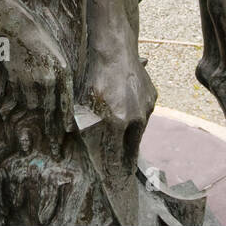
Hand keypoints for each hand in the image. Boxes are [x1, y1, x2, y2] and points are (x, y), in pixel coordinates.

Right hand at [6, 28, 74, 134]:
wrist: (19, 27)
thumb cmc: (41, 40)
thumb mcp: (57, 56)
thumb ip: (59, 76)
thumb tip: (60, 98)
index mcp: (61, 71)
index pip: (66, 100)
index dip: (66, 117)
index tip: (67, 129)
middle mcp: (47, 78)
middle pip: (48, 108)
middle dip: (50, 124)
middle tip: (52, 138)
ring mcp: (30, 79)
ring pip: (32, 103)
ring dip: (32, 102)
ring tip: (32, 94)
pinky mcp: (15, 78)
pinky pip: (18, 95)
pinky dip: (19, 94)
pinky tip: (19, 84)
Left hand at [83, 51, 155, 174]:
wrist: (114, 50)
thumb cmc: (96, 75)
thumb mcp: (86, 101)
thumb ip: (86, 124)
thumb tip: (74, 138)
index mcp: (118, 121)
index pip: (118, 153)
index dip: (116, 165)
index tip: (115, 174)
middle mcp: (136, 117)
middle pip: (133, 145)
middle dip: (127, 156)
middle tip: (124, 165)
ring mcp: (147, 106)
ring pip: (140, 128)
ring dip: (132, 134)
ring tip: (125, 138)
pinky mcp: (152, 96)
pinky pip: (144, 112)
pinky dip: (137, 115)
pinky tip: (129, 112)